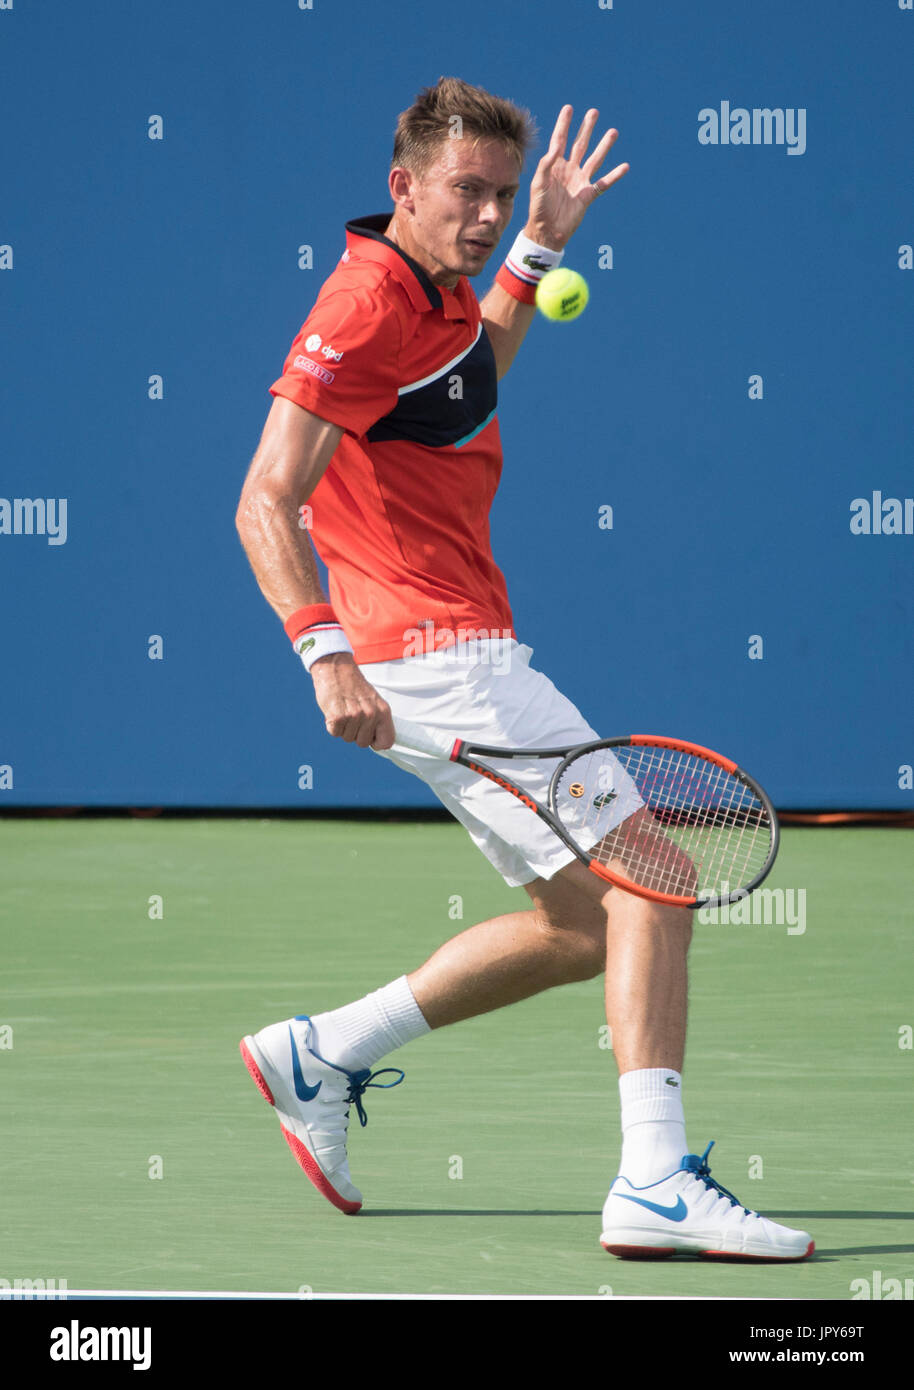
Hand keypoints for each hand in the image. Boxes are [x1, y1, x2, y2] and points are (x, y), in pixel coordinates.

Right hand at [310, 653, 394, 749]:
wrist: (335, 668)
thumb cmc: (354, 686)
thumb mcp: (373, 701)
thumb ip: (378, 720)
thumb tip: (380, 742)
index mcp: (383, 711)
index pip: (387, 742)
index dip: (376, 743)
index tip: (370, 737)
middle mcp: (370, 714)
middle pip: (363, 743)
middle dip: (356, 734)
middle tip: (352, 716)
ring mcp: (354, 716)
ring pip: (348, 738)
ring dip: (344, 728)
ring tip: (343, 710)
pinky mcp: (337, 717)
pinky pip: (335, 733)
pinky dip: (332, 725)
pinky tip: (334, 711)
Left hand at [525, 106, 628, 250]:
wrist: (547, 231)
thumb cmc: (538, 207)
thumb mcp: (538, 183)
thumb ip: (546, 164)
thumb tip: (556, 147)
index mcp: (554, 166)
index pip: (560, 140)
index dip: (564, 124)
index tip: (569, 108)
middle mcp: (568, 170)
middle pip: (580, 144)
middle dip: (586, 128)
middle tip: (593, 112)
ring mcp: (579, 181)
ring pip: (594, 159)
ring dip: (604, 146)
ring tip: (613, 132)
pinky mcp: (588, 195)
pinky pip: (604, 183)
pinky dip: (615, 175)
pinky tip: (625, 166)